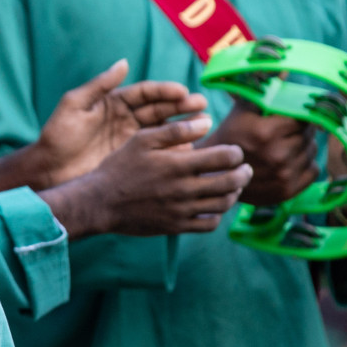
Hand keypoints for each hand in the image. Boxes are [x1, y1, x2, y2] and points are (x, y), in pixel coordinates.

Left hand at [0, 61, 206, 193]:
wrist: (49, 170)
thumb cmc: (58, 136)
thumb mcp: (74, 106)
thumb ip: (99, 85)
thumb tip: (124, 62)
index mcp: (114, 103)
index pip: (145, 93)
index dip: (164, 91)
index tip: (182, 91)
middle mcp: (126, 119)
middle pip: (159, 109)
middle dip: (182, 107)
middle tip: (202, 106)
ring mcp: (131, 140)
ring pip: (163, 130)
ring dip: (184, 127)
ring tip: (204, 125)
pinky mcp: (132, 159)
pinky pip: (158, 152)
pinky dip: (175, 150)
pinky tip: (192, 150)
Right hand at [42, 116, 251, 236]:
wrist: (100, 202)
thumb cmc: (120, 166)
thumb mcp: (142, 140)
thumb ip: (176, 131)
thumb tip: (207, 121)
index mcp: (178, 164)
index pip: (224, 158)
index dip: (236, 153)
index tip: (235, 151)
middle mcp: (184, 189)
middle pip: (230, 182)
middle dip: (243, 173)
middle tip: (245, 168)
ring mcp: (181, 210)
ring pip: (223, 204)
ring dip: (235, 193)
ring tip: (234, 186)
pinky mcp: (177, 226)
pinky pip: (209, 224)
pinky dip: (219, 215)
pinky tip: (215, 205)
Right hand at [207, 97, 318, 205]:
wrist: (215, 173)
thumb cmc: (230, 136)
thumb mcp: (243, 110)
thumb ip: (265, 89)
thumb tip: (284, 68)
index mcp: (266, 132)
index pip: (302, 117)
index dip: (298, 114)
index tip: (291, 115)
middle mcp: (278, 154)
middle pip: (309, 134)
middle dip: (301, 129)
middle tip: (287, 129)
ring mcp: (284, 175)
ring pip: (313, 151)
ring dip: (304, 145)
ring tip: (286, 144)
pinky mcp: (288, 191)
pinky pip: (313, 170)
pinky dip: (306, 163)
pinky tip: (289, 160)